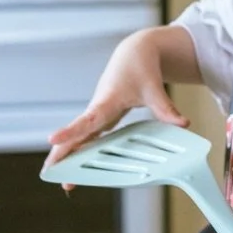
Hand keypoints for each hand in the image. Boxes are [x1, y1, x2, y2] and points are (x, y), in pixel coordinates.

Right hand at [43, 29, 189, 182]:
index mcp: (107, 101)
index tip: (52, 140)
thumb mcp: (154, 88)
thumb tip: (184, 124)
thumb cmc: (140, 67)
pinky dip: (78, 149)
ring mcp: (98, 113)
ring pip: (78, 136)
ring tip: (59, 179)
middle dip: (61, 152)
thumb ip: (166, 109)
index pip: (87, 118)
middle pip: (76, 133)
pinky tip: (75, 166)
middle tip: (49, 174)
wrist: (134, 52)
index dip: (71, 130)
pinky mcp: (102, 116)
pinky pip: (87, 135)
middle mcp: (97, 108)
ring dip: (66, 154)